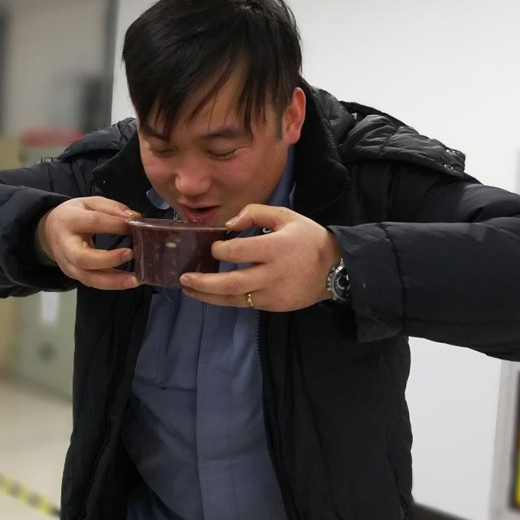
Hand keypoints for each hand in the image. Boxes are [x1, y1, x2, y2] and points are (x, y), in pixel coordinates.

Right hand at [39, 197, 139, 289]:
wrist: (50, 232)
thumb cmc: (74, 216)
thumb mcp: (90, 203)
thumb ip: (112, 208)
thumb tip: (134, 217)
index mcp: (69, 221)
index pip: (93, 222)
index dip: (114, 225)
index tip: (133, 225)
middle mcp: (66, 246)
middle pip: (83, 258)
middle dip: (108, 259)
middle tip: (130, 254)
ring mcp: (69, 264)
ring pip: (89, 278)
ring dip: (113, 281)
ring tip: (135, 279)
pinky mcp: (75, 275)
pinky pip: (94, 283)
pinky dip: (112, 284)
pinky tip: (128, 281)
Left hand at [178, 205, 341, 310]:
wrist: (335, 268)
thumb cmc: (307, 238)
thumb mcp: (285, 215)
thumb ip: (255, 213)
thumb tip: (228, 225)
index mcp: (276, 248)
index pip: (238, 252)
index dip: (220, 251)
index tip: (213, 248)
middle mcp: (273, 274)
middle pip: (232, 283)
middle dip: (204, 283)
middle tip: (184, 278)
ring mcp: (274, 294)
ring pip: (235, 299)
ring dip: (209, 296)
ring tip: (189, 290)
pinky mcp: (275, 306)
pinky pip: (246, 304)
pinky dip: (227, 299)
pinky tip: (212, 294)